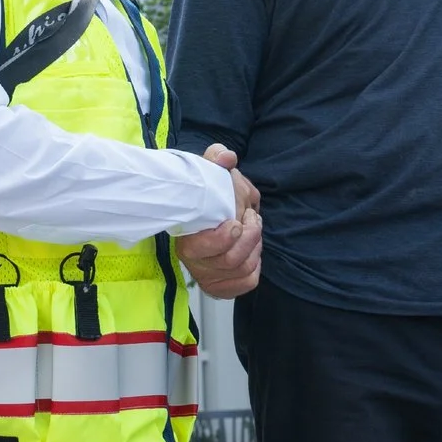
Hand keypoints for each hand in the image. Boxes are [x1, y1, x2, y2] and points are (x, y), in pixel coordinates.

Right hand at [178, 144, 261, 297]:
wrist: (208, 209)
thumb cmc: (207, 191)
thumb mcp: (208, 169)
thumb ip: (216, 158)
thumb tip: (227, 157)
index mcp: (184, 236)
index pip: (199, 248)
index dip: (222, 238)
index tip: (236, 222)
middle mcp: (194, 261)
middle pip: (229, 261)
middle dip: (250, 237)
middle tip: (253, 217)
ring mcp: (208, 275)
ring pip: (242, 271)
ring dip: (255, 247)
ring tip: (253, 228)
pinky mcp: (222, 284)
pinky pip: (247, 283)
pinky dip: (256, 266)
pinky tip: (252, 249)